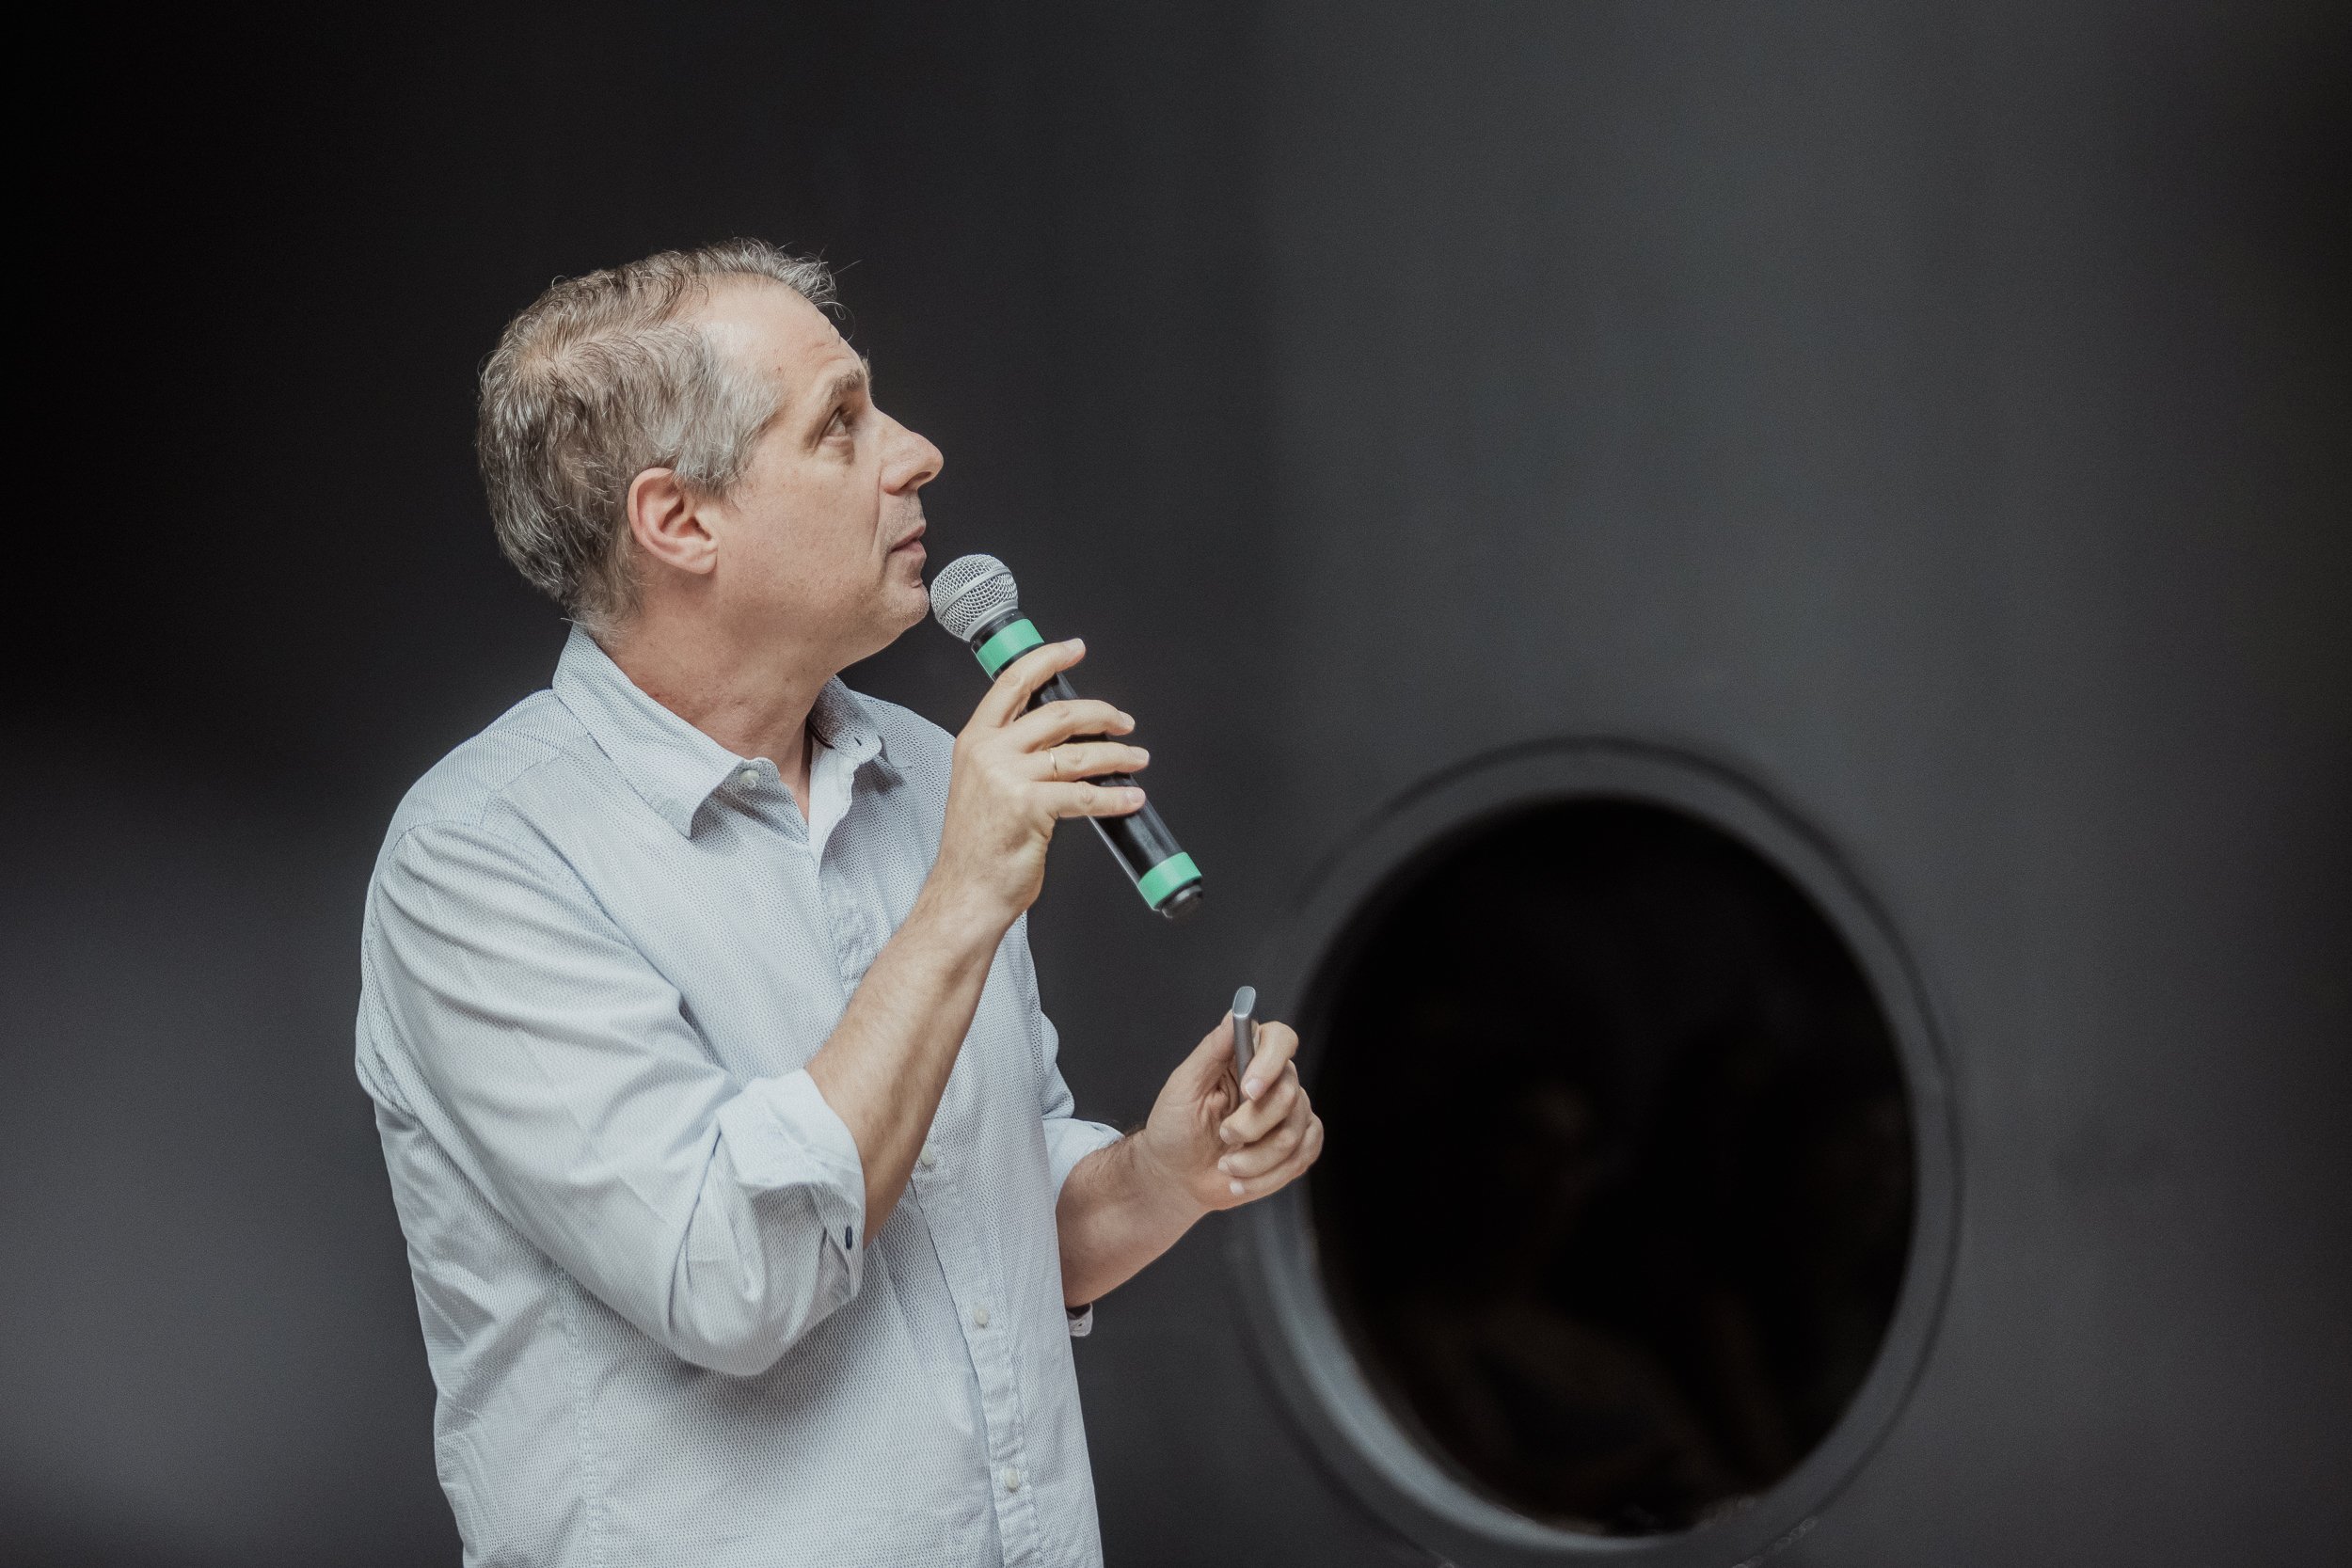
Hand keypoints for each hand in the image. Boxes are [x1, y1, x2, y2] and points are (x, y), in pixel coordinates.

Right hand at [924, 638, 1150, 930]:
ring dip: (1118, 756)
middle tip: (1123, 722)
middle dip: (1101, 714)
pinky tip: (1131, 798)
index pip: (1013, 683)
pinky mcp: (1030, 807)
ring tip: (1137, 760)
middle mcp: (989, 753)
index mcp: (975, 741)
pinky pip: (1086, 795)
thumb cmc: (977, 846)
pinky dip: (1116, 797)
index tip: (1074, 650)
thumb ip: (1009, 754)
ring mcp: (1008, 778)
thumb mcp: (981, 785)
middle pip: (1057, 713)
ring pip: (1079, 753)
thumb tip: (1057, 739)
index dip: (1048, 660)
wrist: (966, 891)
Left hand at [1134, 1011, 1324, 1214]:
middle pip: (1289, 1092)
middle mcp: (1273, 1082)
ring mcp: (1288, 1116)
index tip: (1249, 1089)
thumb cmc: (1174, 1129)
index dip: (1271, 1062)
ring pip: (1293, 1133)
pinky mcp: (1297, 1147)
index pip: (1280, 1039)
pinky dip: (1267, 1176)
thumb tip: (1235, 1014)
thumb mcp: (1183, 1086)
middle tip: (1224, 1134)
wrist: (1177, 1178)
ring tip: (1226, 1164)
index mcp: (1245, 1058)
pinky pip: (1302, 1156)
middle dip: (1252, 1125)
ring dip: (1254, 1159)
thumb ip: (1212, 1050)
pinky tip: (1242, 1178)